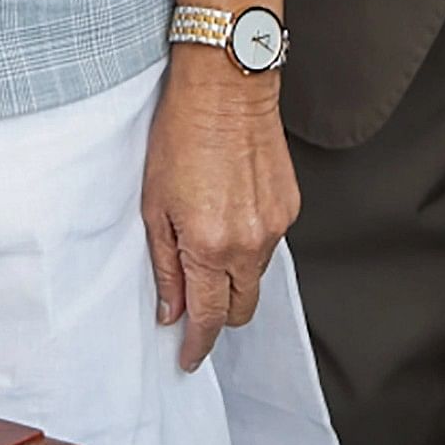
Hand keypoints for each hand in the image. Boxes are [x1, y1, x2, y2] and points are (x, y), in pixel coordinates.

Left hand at [142, 45, 293, 371]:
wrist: (227, 88)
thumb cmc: (182, 134)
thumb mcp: (154, 204)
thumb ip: (165, 264)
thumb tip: (171, 308)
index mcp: (210, 245)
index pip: (208, 316)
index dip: (197, 344)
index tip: (188, 357)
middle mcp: (249, 242)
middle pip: (241, 308)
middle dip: (219, 315)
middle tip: (195, 304)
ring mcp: (275, 226)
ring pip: (256, 276)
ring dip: (234, 276)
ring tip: (208, 244)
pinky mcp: (290, 207)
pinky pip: (270, 244)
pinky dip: (249, 244)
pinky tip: (230, 217)